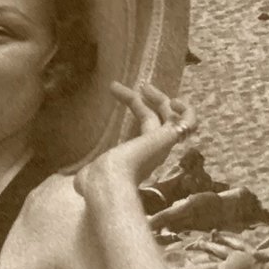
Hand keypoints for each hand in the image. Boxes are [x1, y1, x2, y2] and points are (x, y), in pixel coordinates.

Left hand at [74, 82, 197, 195]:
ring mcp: (162, 144)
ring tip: (145, 87)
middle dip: (149, 100)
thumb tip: (79, 182)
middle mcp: (154, 152)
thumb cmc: (96, 181)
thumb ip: (90, 173)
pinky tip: (174, 100)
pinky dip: (188, 111)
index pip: (145, 127)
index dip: (135, 105)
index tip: (115, 89)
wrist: (106, 183)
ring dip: (161, 99)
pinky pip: (189, 123)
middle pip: (157, 119)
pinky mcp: (167, 138)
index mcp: (139, 158)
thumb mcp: (90, 174)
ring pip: (169, 116)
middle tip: (140, 85)